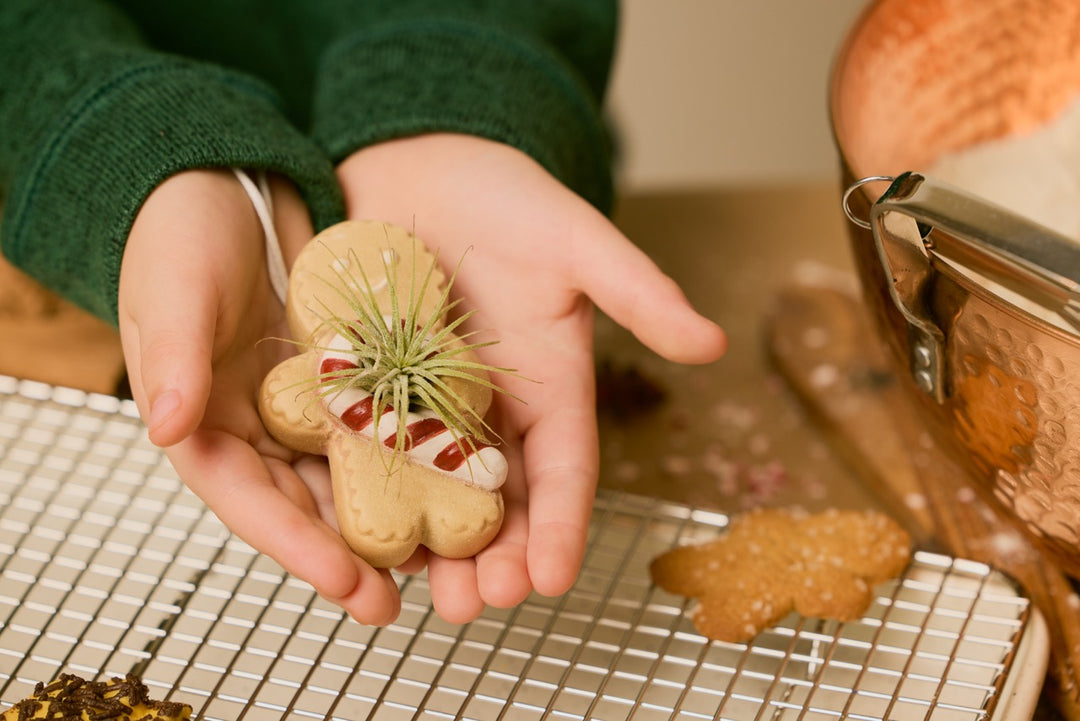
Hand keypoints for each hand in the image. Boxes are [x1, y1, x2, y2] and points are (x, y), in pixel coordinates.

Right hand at [117, 169, 400, 624]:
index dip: (294, 548)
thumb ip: (173, 357)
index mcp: (202, 423)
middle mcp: (255, 426)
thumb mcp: (172, 289)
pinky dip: (409, 453)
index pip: (247, 501)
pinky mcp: (345, 375)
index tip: (344, 583)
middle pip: (304, 506)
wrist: (229, 177)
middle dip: (350, 557)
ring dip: (388, 519)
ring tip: (435, 561)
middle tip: (399, 601)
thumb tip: (168, 427)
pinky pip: (381, 421)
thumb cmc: (181, 233)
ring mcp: (304, 404)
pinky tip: (449, 481)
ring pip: (348, 476)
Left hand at [336, 134, 726, 622]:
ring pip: (433, 493)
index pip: (564, 470)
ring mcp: (426, 404)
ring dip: (432, 548)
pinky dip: (368, 496)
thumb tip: (711, 342)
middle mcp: (491, 410)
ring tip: (424, 592)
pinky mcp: (367, 387)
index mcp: (549, 387)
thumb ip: (637, 292)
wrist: (419, 160)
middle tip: (477, 602)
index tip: (554, 581)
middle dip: (493, 557)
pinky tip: (356, 534)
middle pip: (498, 501)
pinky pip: (367, 449)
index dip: (561, 527)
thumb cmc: (505, 197)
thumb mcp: (576, 242)